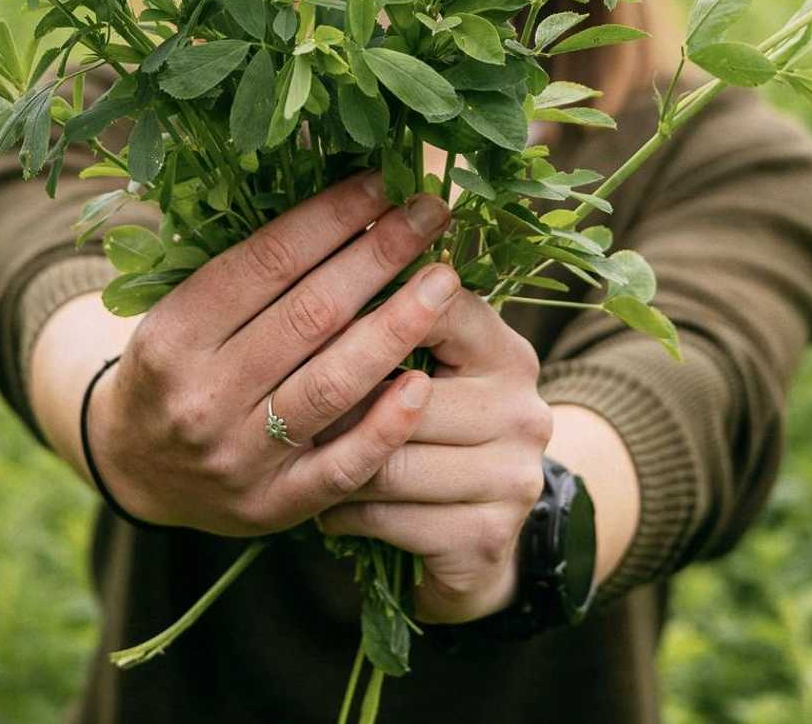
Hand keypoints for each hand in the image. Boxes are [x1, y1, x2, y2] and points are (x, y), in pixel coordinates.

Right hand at [85, 172, 460, 536]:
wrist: (136, 467)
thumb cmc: (178, 365)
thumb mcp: (184, 309)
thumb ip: (252, 268)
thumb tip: (347, 197)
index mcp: (174, 334)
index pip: (267, 261)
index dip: (332, 216)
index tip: (384, 182)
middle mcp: (201, 396)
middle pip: (309, 314)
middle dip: (379, 255)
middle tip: (431, 213)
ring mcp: (238, 457)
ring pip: (332, 384)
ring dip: (397, 326)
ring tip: (444, 281)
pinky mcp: (274, 506)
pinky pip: (342, 467)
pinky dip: (385, 425)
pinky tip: (425, 383)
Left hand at [317, 291, 553, 622]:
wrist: (475, 538)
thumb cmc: (432, 432)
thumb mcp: (430, 371)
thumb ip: (396, 326)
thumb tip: (319, 272)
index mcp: (508, 353)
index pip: (440, 310)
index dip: (373, 313)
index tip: (319, 315)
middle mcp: (524, 411)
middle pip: (405, 397)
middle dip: (339, 404)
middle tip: (287, 403)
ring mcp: (513, 479)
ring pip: (391, 464)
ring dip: (335, 463)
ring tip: (301, 455)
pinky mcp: (488, 538)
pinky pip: (390, 519)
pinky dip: (346, 514)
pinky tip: (328, 508)